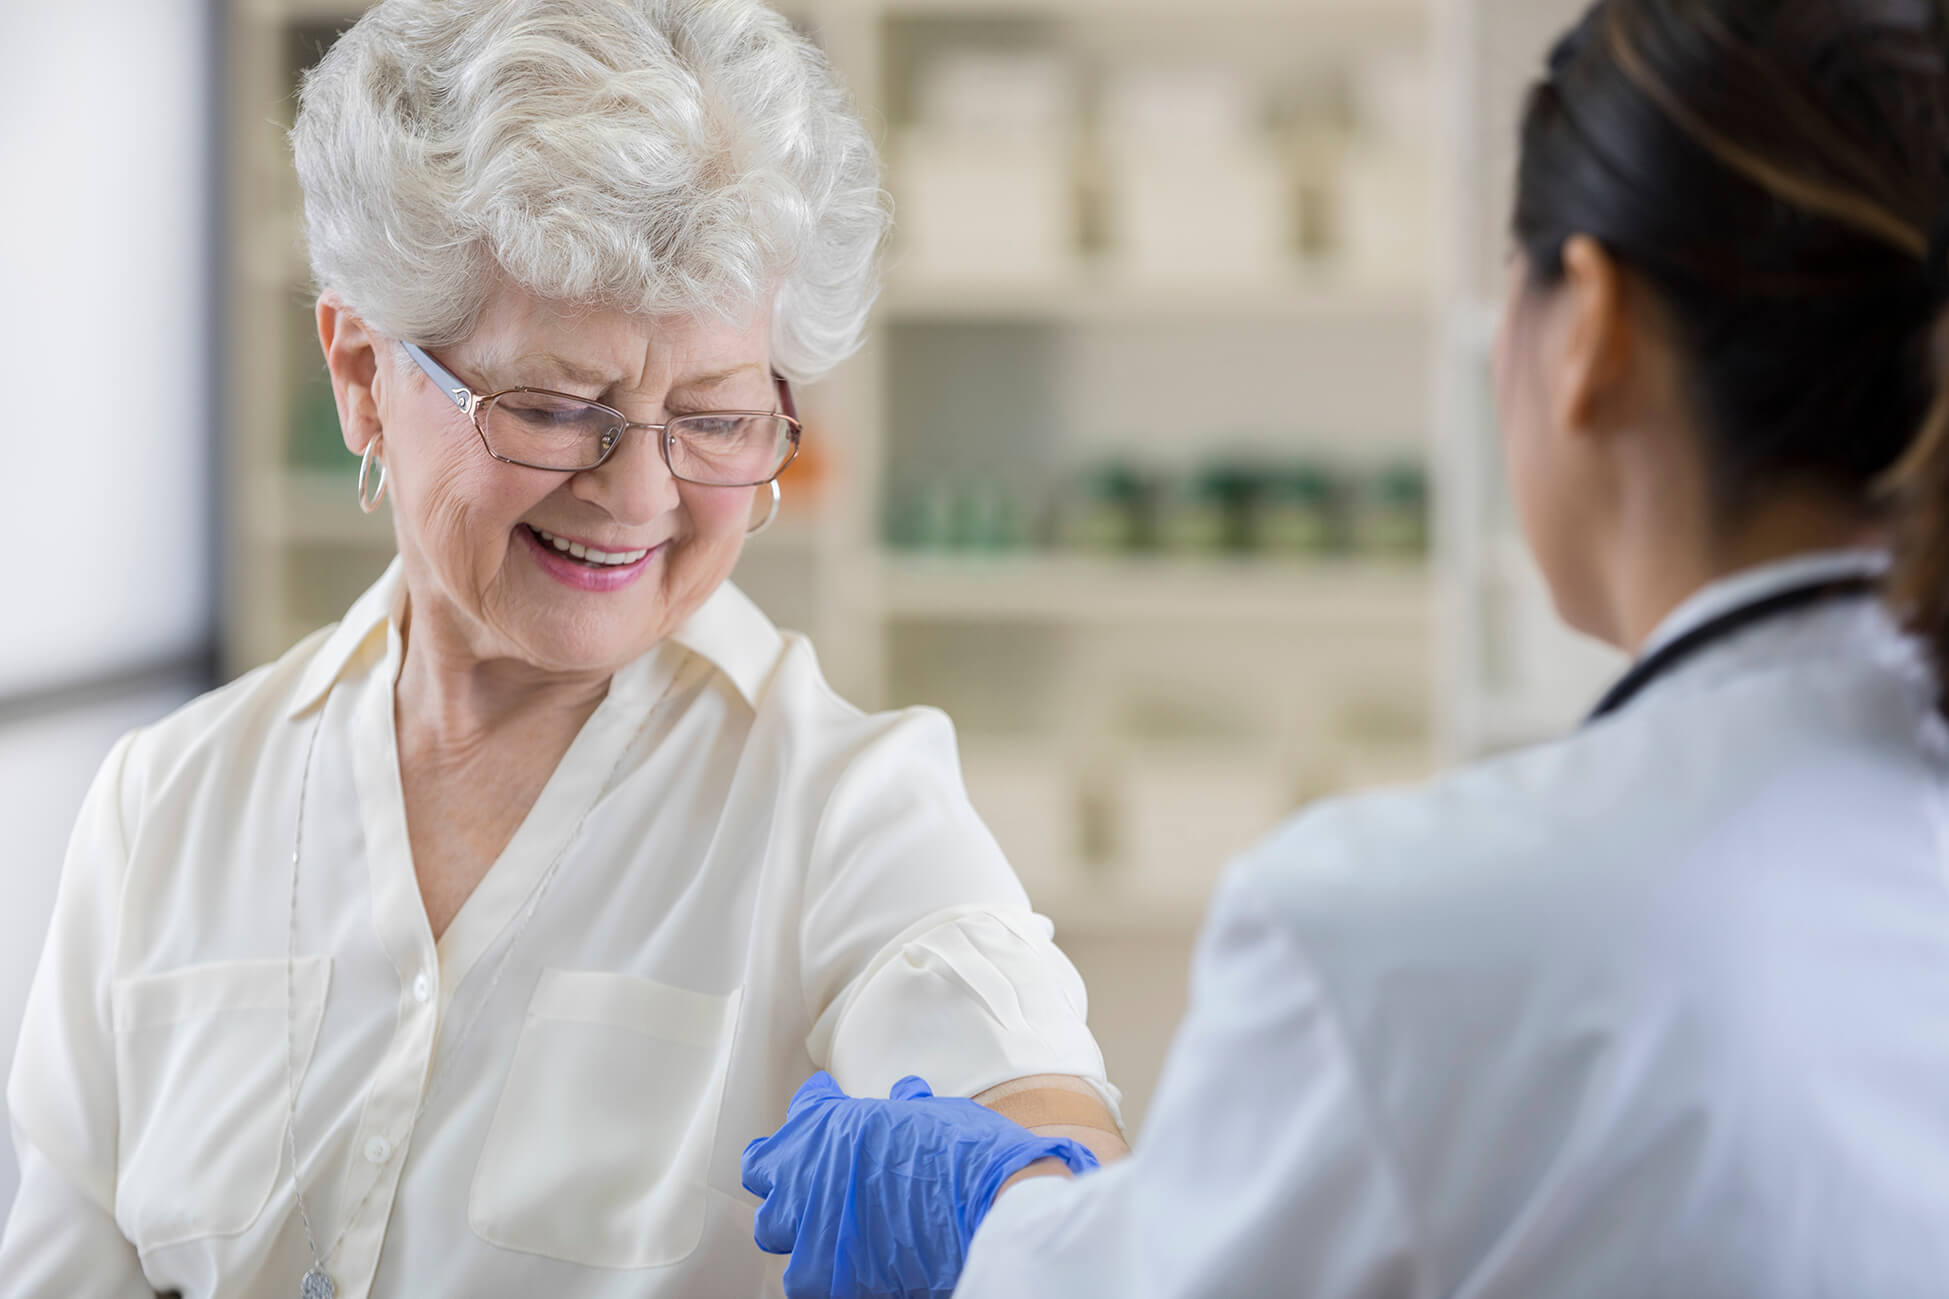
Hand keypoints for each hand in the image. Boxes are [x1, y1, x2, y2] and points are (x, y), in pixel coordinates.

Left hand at [741, 1072, 1099, 1298]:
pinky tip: (847, 1266)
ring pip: (773, 1228)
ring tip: (820, 1225)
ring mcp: (808, 1226)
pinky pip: (804, 1277)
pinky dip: (825, 1271)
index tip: (828, 1103)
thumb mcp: (933, 1115)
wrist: (985, 1210)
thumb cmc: (962, 1153)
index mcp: (827, 1124)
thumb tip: (907, 1096)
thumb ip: (905, 1109)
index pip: (805, 1106)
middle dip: (783, 1170)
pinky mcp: (825, 1275)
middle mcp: (804, 1172)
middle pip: (762, 1168)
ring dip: (794, 1224)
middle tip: (808, 1172)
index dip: (819, 1104)